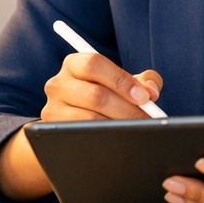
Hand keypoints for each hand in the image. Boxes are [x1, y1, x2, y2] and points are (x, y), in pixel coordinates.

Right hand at [0, 53, 164, 200]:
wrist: (77, 118)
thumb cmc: (107, 93)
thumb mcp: (123, 82)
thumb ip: (144, 80)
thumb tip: (151, 91)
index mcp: (74, 64)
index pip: (94, 64)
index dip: (121, 80)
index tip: (143, 96)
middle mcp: (58, 84)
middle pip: (95, 96)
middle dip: (127, 109)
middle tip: (146, 118)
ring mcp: (52, 109)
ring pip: (90, 120)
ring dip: (119, 125)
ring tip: (136, 128)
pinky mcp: (53, 131)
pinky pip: (83, 137)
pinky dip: (106, 138)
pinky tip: (119, 137)